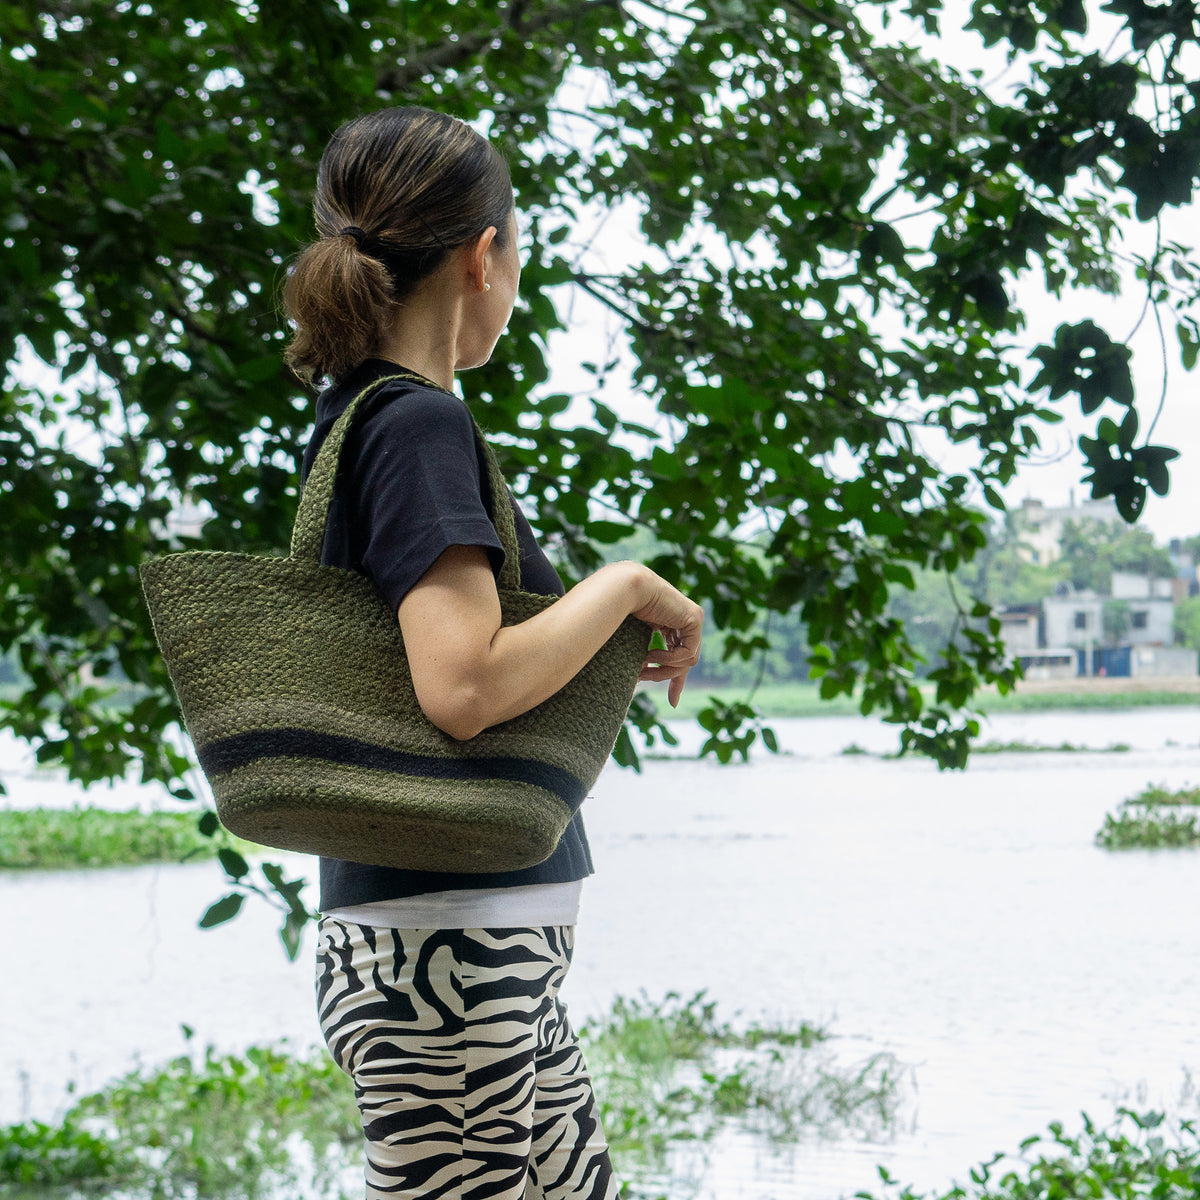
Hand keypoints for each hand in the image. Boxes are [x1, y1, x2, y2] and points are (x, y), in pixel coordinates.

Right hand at [629, 570, 703, 706]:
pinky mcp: (695, 619)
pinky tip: (653, 654)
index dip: (676, 679)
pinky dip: (669, 658)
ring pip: (688, 660)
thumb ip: (648, 657)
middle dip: (668, 676)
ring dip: (664, 668)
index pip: (680, 655)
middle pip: (685, 661)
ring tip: (644, 665)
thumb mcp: (636, 640)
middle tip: (643, 678)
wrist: (624, 589)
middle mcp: (685, 620)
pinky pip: (687, 652)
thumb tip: (646, 678)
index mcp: (671, 622)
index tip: (673, 701)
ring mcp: (693, 618)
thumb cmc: (620, 610)